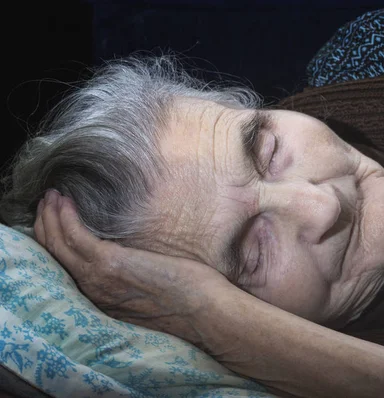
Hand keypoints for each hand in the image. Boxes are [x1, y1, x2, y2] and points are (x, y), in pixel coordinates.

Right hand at [34, 190, 229, 344]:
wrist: (204, 311)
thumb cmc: (188, 299)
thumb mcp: (151, 290)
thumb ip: (133, 279)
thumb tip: (136, 259)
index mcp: (101, 298)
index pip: (64, 269)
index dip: (55, 241)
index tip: (54, 219)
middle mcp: (92, 292)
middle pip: (54, 255)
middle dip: (46, 225)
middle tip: (47, 202)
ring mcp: (98, 279)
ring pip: (58, 244)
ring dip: (51, 217)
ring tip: (52, 196)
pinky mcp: (109, 263)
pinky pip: (75, 236)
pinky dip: (65, 217)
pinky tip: (66, 202)